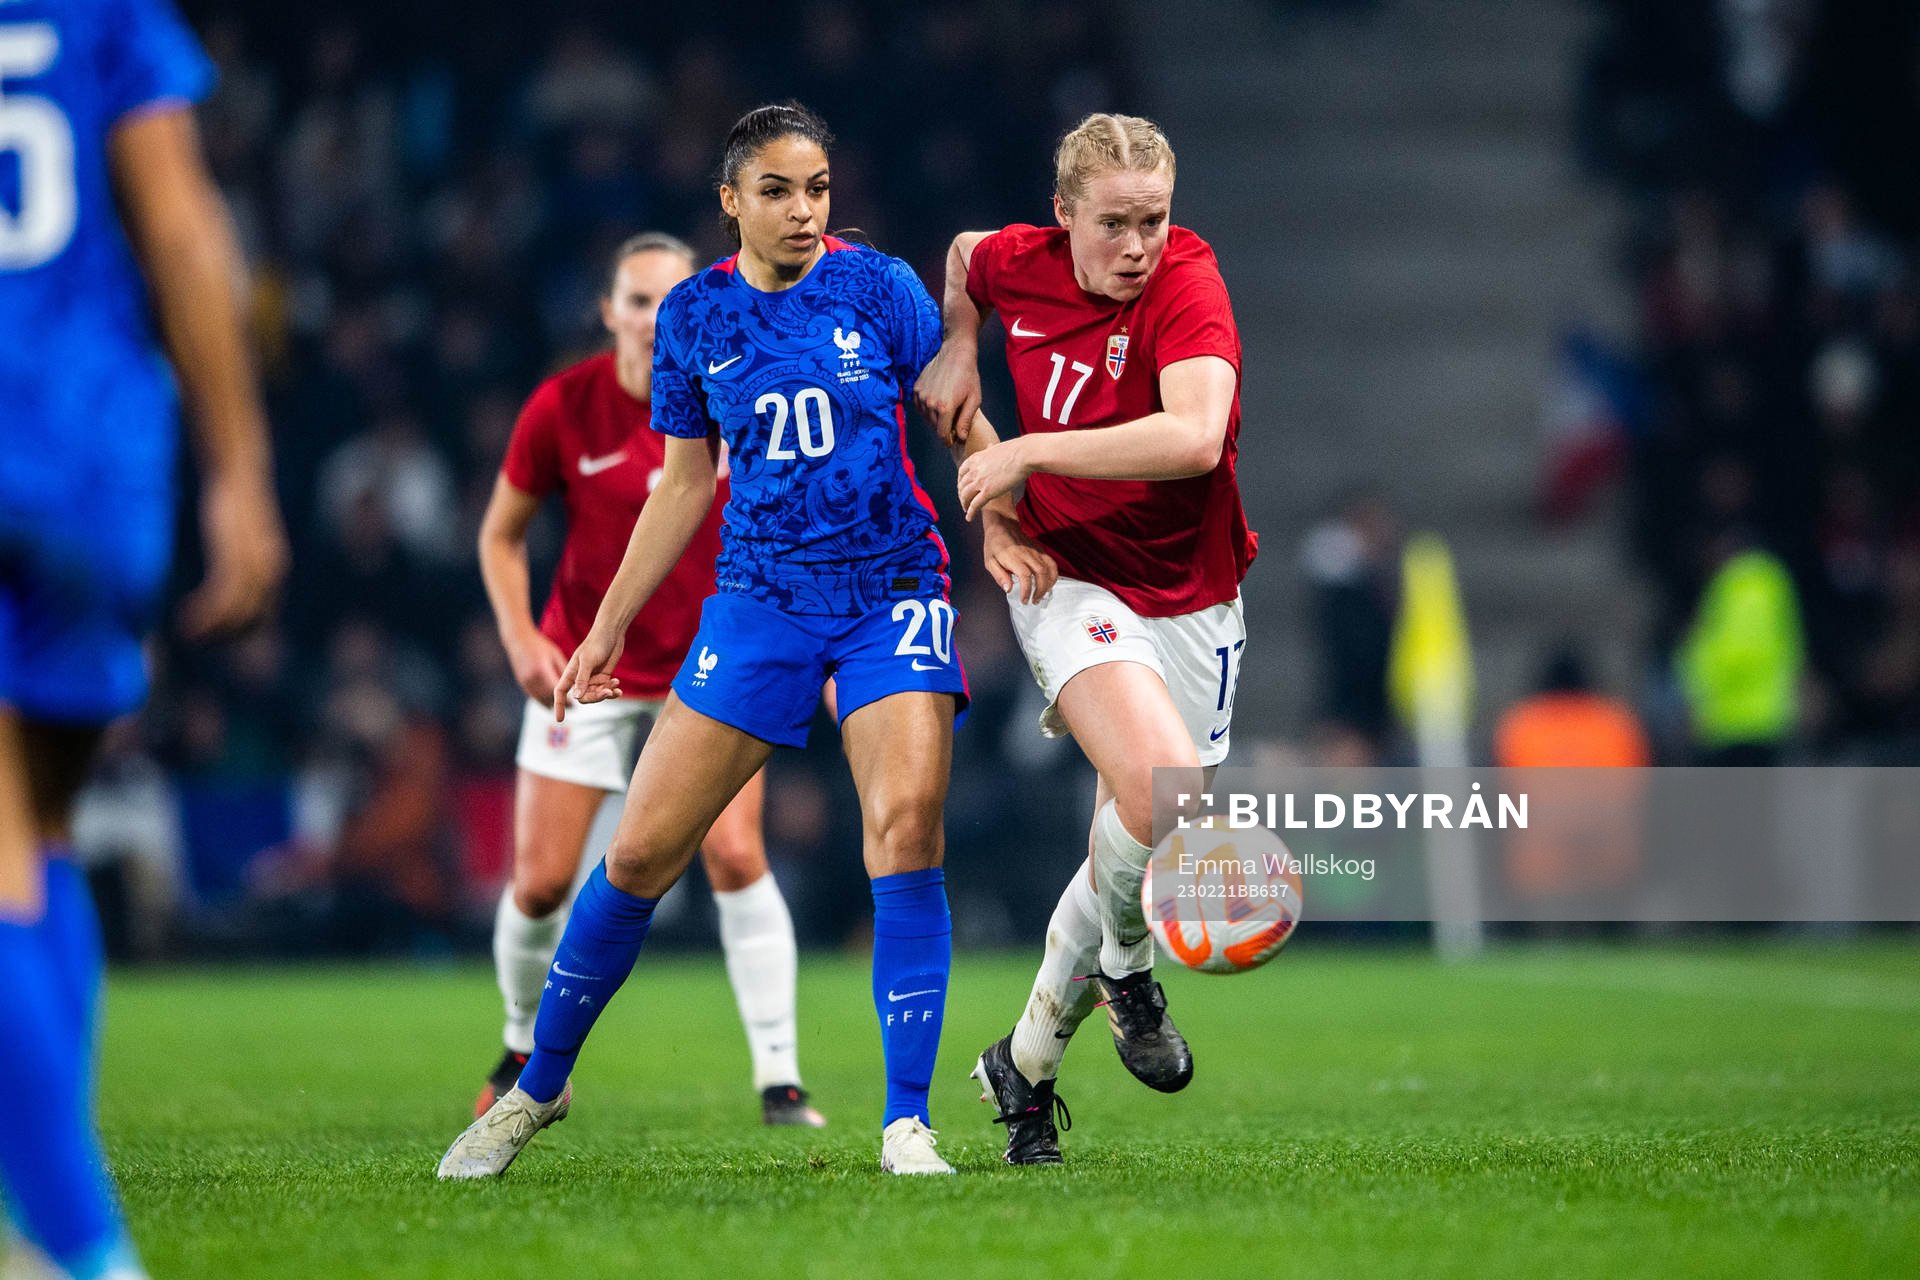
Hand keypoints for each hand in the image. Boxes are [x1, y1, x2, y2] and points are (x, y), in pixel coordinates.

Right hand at [179, 467, 287, 639]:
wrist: (237, 471)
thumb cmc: (232, 504)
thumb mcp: (237, 537)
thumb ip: (235, 561)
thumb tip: (222, 580)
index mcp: (273, 570)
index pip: (262, 618)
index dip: (236, 635)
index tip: (209, 640)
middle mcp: (271, 570)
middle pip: (252, 622)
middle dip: (223, 638)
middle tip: (194, 642)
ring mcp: (255, 564)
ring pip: (238, 613)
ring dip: (211, 630)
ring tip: (186, 635)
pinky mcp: (235, 554)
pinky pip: (223, 595)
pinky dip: (206, 614)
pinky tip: (185, 619)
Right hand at [507, 629, 569, 705]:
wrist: (518, 640)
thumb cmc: (540, 645)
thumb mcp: (555, 655)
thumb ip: (563, 670)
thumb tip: (573, 684)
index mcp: (542, 670)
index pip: (556, 690)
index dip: (565, 698)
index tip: (574, 704)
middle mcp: (532, 678)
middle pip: (548, 697)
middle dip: (560, 703)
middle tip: (571, 708)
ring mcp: (525, 682)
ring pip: (540, 699)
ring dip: (551, 704)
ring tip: (562, 706)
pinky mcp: (521, 683)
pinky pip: (534, 696)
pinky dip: (542, 699)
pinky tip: (550, 700)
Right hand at [554, 627, 624, 721]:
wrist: (612, 633)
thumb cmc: (596, 643)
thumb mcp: (588, 661)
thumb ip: (582, 679)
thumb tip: (576, 697)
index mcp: (570, 673)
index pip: (560, 692)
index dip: (559, 705)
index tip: (559, 720)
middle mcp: (580, 678)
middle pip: (582, 697)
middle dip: (595, 697)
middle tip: (607, 691)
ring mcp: (592, 678)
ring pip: (596, 695)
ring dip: (606, 694)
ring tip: (615, 686)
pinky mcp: (604, 677)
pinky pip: (606, 690)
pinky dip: (612, 691)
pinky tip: (619, 688)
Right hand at [913, 340, 982, 445]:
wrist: (955, 353)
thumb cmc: (968, 376)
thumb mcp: (974, 399)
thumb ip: (965, 421)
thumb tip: (960, 438)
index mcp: (945, 408)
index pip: (942, 434)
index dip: (948, 439)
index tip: (953, 439)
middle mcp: (930, 403)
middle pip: (934, 426)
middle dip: (944, 428)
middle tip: (954, 421)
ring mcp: (921, 396)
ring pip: (926, 417)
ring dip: (935, 418)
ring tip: (947, 409)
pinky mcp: (916, 389)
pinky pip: (920, 407)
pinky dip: (927, 409)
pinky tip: (937, 402)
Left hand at [957, 437, 1033, 520]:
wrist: (1024, 455)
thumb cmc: (1016, 450)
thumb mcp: (997, 447)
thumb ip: (990, 449)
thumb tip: (990, 445)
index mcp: (975, 458)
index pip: (961, 472)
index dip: (960, 481)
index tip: (962, 487)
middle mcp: (974, 470)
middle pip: (962, 485)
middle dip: (961, 494)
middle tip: (964, 501)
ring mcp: (980, 481)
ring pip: (965, 496)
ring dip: (964, 504)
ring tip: (966, 510)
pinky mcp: (988, 491)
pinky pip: (975, 505)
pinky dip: (970, 512)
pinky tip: (969, 518)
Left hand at [982, 508, 1057, 603]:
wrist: (1003, 525)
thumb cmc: (994, 545)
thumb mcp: (989, 561)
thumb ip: (999, 576)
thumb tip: (1008, 589)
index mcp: (1013, 557)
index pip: (1025, 576)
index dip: (1027, 590)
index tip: (1024, 601)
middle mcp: (1028, 554)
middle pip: (1041, 573)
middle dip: (1040, 590)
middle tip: (1035, 601)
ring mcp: (1036, 551)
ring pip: (1049, 568)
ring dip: (1049, 584)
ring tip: (1043, 594)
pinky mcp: (1041, 550)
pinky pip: (1052, 563)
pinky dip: (1053, 575)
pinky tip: (1048, 584)